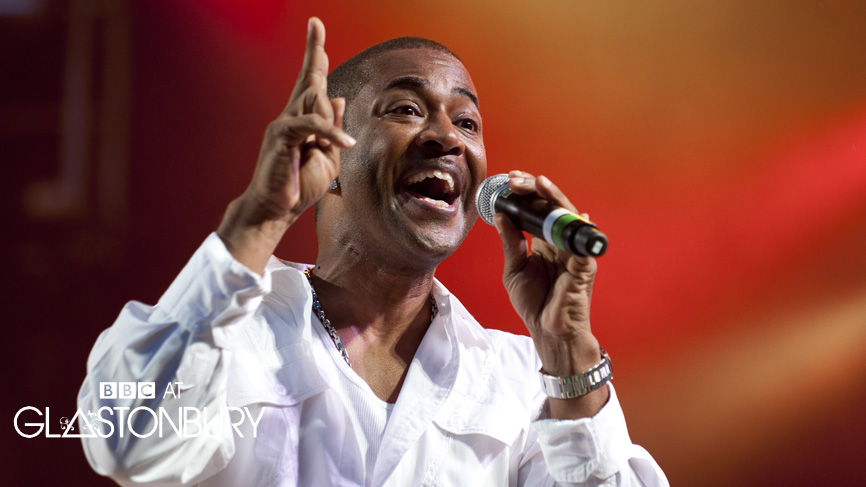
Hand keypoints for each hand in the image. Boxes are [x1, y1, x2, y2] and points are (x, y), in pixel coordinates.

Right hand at [218, 17, 354, 272]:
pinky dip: (331, 133)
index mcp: (302, 121)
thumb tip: (340, 99)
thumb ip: (333, 130)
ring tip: (335, 142)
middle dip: (314, 52)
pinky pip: (312, 125)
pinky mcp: (282, 136)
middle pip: (308, 80)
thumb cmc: (298, 186)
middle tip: (315, 24)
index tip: (316, 28)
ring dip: (329, 117)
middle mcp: (290, 117)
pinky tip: (347, 144)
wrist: (275, 210)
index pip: (311, 84)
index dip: (315, 56)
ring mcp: (284, 124)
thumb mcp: (327, 158)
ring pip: (314, 101)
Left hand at [494, 171, 607, 416]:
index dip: (526, 194)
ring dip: (554, 199)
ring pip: (568, 217)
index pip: (538, 210)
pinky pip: (581, 244)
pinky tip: (570, 214)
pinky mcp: (584, 267)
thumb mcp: (514, 269)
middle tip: (517, 179)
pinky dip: (576, 228)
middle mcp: (561, 242)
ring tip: (539, 184)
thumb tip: (501, 215)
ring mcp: (574, 252)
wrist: (547, 332)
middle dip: (536, 190)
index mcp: (545, 242)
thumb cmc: (534, 303)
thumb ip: (510, 243)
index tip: (509, 180)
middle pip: (553, 207)